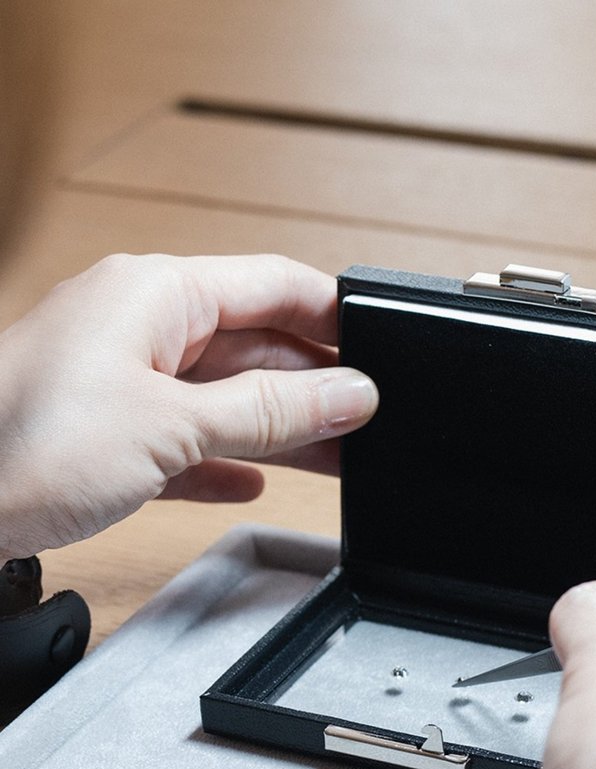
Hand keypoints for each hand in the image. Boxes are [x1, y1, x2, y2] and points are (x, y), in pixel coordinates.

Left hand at [0, 253, 376, 560]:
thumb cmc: (21, 445)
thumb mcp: (171, 424)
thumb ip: (270, 412)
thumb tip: (351, 394)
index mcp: (155, 294)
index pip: (274, 284)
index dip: (336, 317)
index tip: (386, 351)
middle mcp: (139, 326)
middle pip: (254, 343)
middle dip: (315, 384)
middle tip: (371, 423)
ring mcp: (120, 380)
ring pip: (223, 396)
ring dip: (278, 430)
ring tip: (339, 459)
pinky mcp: (104, 435)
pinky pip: (185, 440)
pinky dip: (223, 462)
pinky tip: (253, 483)